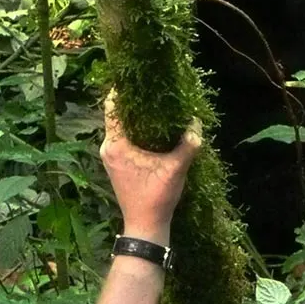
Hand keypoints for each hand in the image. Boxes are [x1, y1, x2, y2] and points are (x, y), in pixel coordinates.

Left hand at [99, 92, 202, 245]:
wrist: (146, 225)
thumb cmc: (156, 197)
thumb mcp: (176, 169)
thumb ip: (188, 145)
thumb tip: (196, 123)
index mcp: (116, 145)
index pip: (112, 107)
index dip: (123, 90)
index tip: (138, 78)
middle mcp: (108, 148)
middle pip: (117, 115)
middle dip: (134, 102)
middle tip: (154, 90)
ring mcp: (111, 156)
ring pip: (121, 127)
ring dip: (137, 117)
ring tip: (157, 107)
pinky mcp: (118, 164)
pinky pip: (124, 138)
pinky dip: (137, 130)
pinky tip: (155, 128)